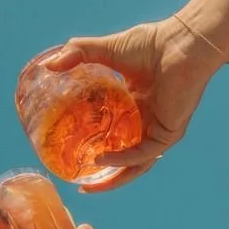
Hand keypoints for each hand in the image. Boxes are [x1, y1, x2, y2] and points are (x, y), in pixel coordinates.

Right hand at [45, 16, 220, 191]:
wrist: (180, 45)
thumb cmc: (151, 43)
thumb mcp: (106, 50)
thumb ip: (78, 53)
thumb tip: (48, 65)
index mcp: (135, 106)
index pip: (115, 135)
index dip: (96, 146)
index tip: (73, 153)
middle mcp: (147, 122)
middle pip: (124, 159)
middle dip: (103, 177)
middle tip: (80, 184)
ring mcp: (158, 130)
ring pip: (135, 166)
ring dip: (113, 179)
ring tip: (89, 185)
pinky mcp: (168, 134)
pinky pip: (143, 155)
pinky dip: (122, 160)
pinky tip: (103, 161)